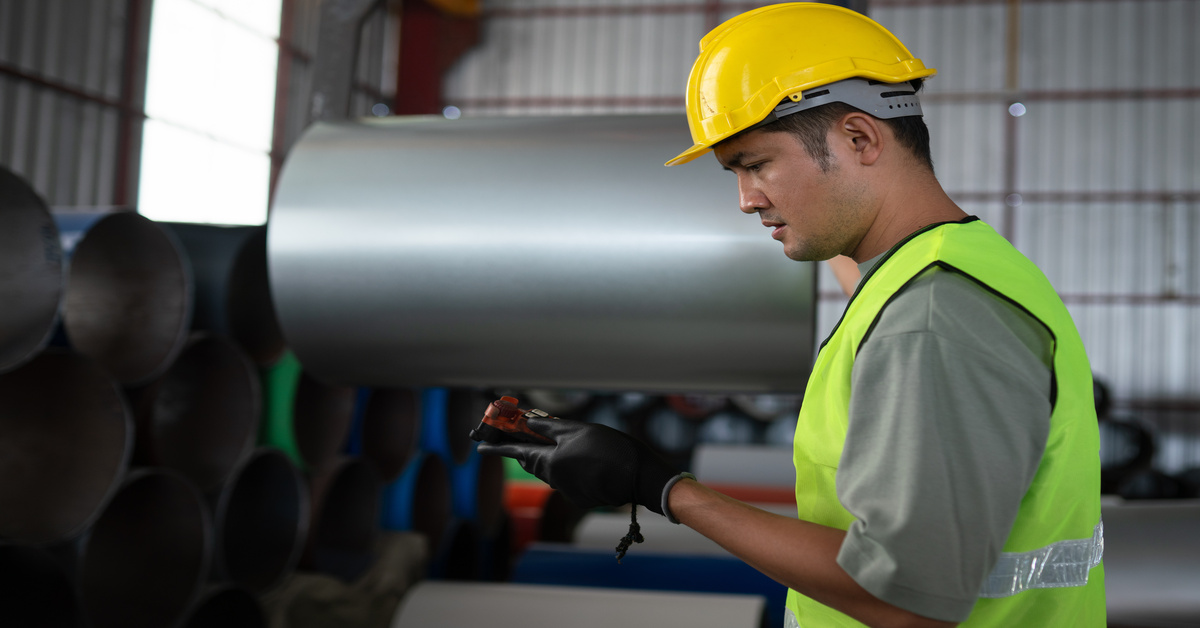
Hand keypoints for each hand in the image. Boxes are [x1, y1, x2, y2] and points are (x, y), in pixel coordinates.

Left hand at [477, 415, 678, 514]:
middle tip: (519, 436)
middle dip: (525, 449)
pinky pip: (568, 479)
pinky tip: (587, 459)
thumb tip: (529, 424)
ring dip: (550, 457)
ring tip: (563, 443)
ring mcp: (568, 491)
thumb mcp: (579, 430)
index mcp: (550, 462)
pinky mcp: (582, 497)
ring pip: (552, 471)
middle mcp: (555, 480)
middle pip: (533, 462)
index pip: (517, 452)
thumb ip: (551, 428)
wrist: (639, 476)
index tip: (480, 446)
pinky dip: (570, 468)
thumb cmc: (610, 448)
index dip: (498, 446)